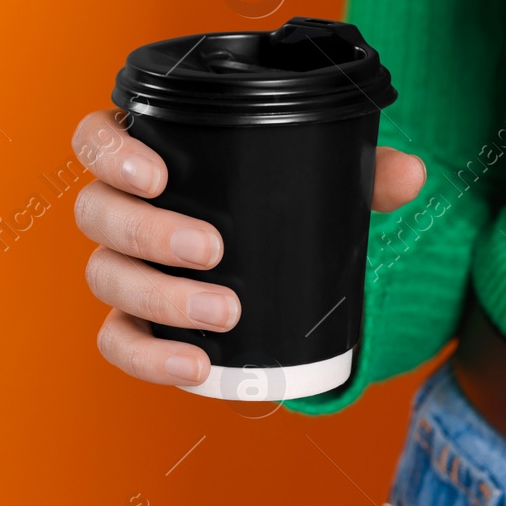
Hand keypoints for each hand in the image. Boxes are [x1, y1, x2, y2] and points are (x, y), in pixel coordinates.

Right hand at [71, 109, 426, 386]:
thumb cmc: (275, 206)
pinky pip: (118, 342)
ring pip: (105, 278)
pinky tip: (195, 365)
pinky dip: (150, 357)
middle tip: (212, 248)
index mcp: (145, 158)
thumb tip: (410, 174)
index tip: (157, 175)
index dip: (110, 154)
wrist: (272, 272)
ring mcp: (120, 269)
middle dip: (148, 233)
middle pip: (97, 213)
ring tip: (224, 311)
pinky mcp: (132, 325)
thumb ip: (361, 170)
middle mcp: (118, 211)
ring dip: (160, 296)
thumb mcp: (319, 181)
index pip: (95, 140)